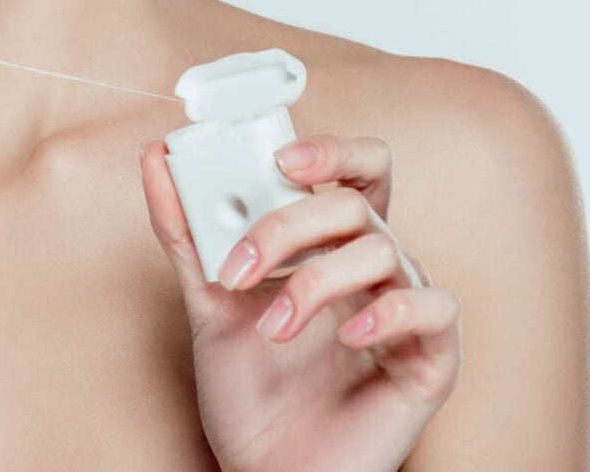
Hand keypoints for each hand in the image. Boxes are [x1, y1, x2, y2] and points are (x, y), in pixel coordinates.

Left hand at [139, 132, 462, 471]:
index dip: (330, 149)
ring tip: (272, 327)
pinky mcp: (431, 357)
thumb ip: (185, 230)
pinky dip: (390, 311)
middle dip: (293, 224)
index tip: (279, 159)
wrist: (266, 469)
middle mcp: (372, 267)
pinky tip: (347, 335)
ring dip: (315, 282)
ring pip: (383, 251)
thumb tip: (156, 155)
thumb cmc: (248, 387)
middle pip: (357, 203)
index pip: (352, 170)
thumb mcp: (207, 299)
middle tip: (246, 258)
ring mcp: (404, 309)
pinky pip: (433, 308)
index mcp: (328, 245)